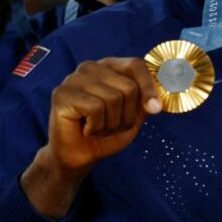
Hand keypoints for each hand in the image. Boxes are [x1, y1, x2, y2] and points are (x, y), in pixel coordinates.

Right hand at [47, 57, 160, 171]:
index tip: (155, 109)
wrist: (79, 156)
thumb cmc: (104, 134)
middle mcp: (90, 68)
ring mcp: (73, 79)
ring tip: (98, 128)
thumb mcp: (132, 117)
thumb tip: (159, 100)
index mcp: (108, 67)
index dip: (149, 87)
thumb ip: (144, 102)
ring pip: (113, 98)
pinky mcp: (62, 94)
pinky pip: (95, 108)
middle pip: (128, 86)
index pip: (135, 65)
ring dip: (111, 123)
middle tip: (112, 126)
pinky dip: (96, 126)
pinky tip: (86, 129)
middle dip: (127, 115)